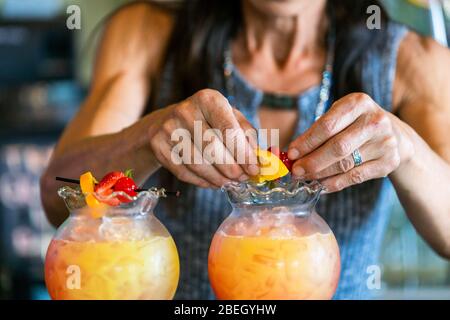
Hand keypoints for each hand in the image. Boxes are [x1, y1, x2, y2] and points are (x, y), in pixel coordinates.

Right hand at [147, 89, 258, 187]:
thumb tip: (263, 160)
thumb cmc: (208, 122)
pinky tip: (213, 182)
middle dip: (231, 169)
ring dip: (218, 178)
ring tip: (229, 182)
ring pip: (198, 163)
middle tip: (242, 179)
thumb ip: (248, 136)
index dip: (244, 154)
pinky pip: (184, 171)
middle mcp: (186, 110)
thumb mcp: (230, 118)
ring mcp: (169, 128)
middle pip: (212, 148)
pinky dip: (202, 181)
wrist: (167, 122)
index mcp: (208, 99)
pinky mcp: (158, 145)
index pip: (229, 131)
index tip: (254, 170)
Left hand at [288, 93, 414, 192]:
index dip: (306, 142)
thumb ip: (318, 131)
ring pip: (345, 164)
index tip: (291, 154)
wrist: (394, 135)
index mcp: (359, 103)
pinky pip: (355, 177)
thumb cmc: (356, 124)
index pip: (327, 125)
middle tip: (295, 171)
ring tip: (305, 177)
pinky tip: (321, 185)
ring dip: (320, 174)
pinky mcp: (389, 162)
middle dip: (312, 161)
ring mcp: (385, 142)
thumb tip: (292, 154)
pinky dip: (335, 183)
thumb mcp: (341, 116)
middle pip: (337, 147)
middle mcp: (375, 120)